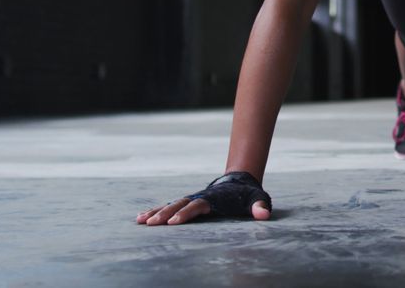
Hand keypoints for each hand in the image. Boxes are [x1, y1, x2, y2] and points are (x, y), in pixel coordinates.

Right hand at [136, 197, 270, 225]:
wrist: (240, 180)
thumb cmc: (248, 194)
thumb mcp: (257, 199)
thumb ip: (260, 207)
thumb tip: (264, 214)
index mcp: (213, 199)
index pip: (197, 206)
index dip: (186, 213)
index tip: (174, 222)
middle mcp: (199, 197)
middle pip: (179, 205)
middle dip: (165, 214)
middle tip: (151, 223)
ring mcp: (191, 199)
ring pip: (171, 205)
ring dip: (155, 212)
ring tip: (140, 221)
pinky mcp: (187, 202)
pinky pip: (169, 206)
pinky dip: (155, 210)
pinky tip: (141, 217)